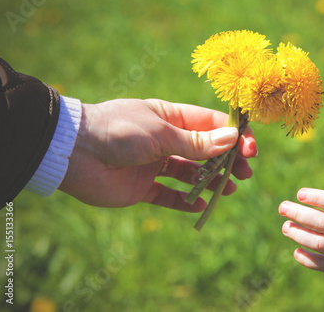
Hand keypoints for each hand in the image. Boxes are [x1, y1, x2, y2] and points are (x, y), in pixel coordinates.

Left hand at [59, 99, 257, 211]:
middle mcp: (166, 140)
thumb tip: (233, 139)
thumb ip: (197, 142)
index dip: (233, 135)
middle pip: (205, 150)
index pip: (210, 124)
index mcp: (171, 117)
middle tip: (245, 173)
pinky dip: (185, 201)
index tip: (250, 148)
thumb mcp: (162, 133)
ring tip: (230, 190)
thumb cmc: (119, 130)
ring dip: (211, 180)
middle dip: (227, 160)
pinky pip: (169, 195)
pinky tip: (201, 205)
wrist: (73, 152)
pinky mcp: (143, 187)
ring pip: (191, 173)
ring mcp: (155, 164)